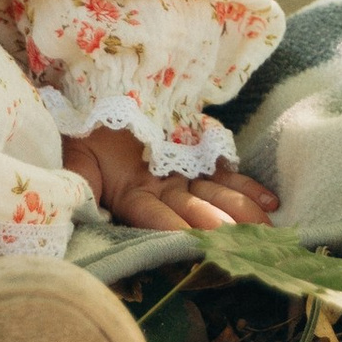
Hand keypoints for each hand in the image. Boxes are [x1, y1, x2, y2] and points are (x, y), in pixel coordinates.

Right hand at [60, 125, 277, 234]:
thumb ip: (76, 186)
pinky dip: (247, 188)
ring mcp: (182, 176)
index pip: (152, 217)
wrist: (99, 99)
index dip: (171, 227)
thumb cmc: (81, 133)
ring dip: (240, 213)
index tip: (192, 241)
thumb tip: (70, 203)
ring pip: (215, 196)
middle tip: (242, 242)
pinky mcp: (197, 158)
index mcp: (128, 197)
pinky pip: (226, 175)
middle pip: (193, 211)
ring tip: (266, 229)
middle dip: (217, 226)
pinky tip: (270, 203)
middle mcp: (160, 192)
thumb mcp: (71, 161)